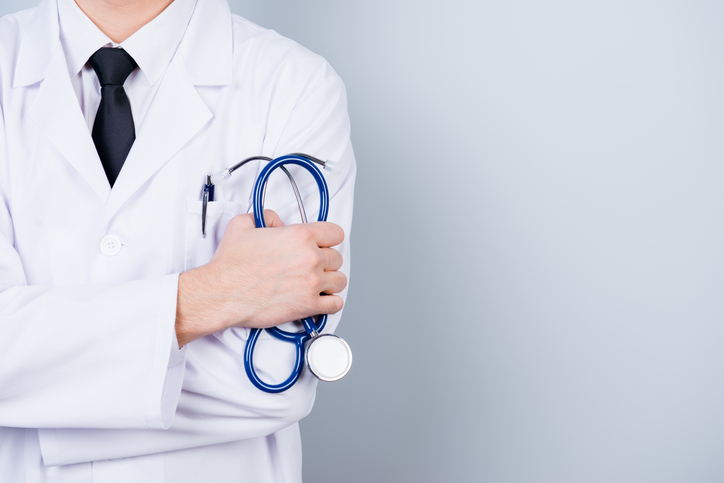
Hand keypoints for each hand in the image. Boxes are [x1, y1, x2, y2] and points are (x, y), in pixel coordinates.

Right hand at [175, 210, 346, 346]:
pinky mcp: (308, 305)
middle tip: (312, 267)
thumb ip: (266, 216)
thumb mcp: (243, 225)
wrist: (222, 293)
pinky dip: (330, 303)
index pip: (335, 233)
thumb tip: (277, 221)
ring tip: (318, 284)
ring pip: (340, 281)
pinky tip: (319, 300)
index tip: (323, 245)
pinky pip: (335, 304)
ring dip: (330, 282)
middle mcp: (310, 258)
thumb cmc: (231, 264)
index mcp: (300, 236)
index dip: (329, 239)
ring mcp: (312, 283)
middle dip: (326, 262)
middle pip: (337, 258)